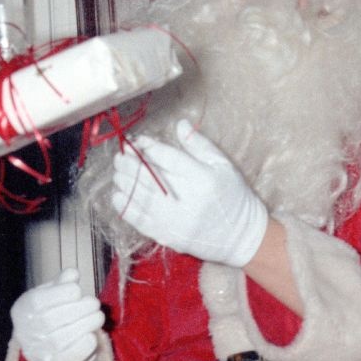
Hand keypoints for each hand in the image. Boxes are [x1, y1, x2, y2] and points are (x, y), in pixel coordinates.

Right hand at [9, 268, 103, 360]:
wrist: (44, 353)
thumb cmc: (48, 316)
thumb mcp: (49, 295)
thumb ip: (60, 284)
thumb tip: (72, 273)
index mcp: (22, 310)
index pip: (40, 301)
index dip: (64, 293)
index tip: (77, 291)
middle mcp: (27, 333)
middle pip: (55, 319)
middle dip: (81, 307)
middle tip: (95, 304)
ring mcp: (40, 352)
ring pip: (66, 337)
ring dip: (89, 323)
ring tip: (98, 317)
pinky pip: (73, 356)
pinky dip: (86, 344)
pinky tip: (92, 336)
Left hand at [111, 119, 268, 266]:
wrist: (242, 237)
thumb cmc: (234, 197)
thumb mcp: (223, 166)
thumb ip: (199, 145)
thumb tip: (179, 124)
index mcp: (201, 178)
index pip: (167, 158)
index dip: (148, 147)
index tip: (137, 141)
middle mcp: (186, 200)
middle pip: (149, 177)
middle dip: (129, 163)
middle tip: (120, 154)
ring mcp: (174, 221)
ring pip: (140, 197)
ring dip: (124, 182)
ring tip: (118, 171)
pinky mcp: (167, 236)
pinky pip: (139, 221)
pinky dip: (125, 207)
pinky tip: (118, 194)